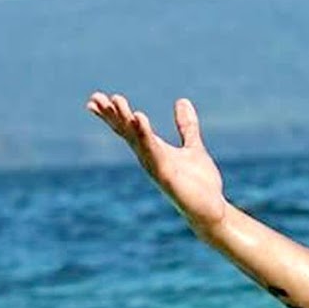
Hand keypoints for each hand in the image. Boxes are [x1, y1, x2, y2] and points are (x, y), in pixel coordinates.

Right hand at [86, 93, 227, 227]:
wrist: (211, 210)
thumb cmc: (200, 183)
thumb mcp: (193, 147)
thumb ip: (186, 126)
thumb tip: (182, 101)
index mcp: (154, 151)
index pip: (129, 129)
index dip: (114, 115)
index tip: (97, 99)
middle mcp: (149, 158)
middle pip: (127, 133)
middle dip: (112, 115)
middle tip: (96, 97)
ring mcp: (156, 167)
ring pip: (136, 140)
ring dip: (126, 121)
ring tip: (116, 101)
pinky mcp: (166, 175)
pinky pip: (153, 152)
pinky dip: (145, 135)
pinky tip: (139, 118)